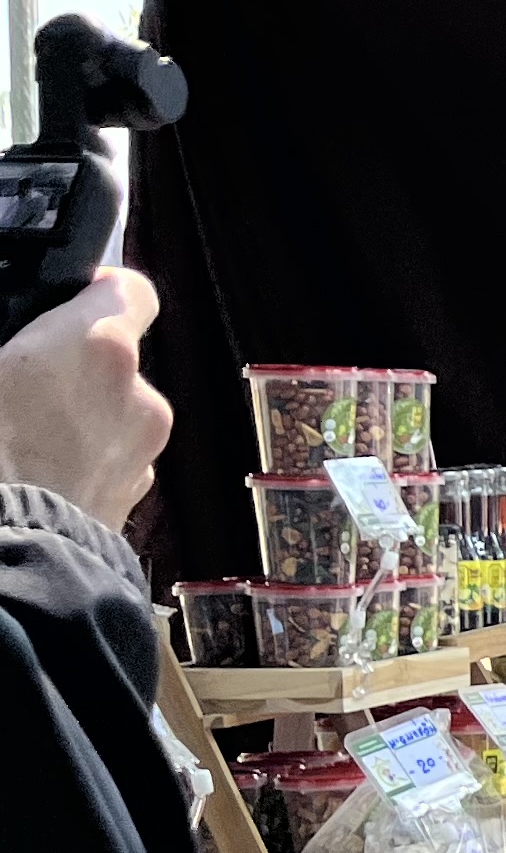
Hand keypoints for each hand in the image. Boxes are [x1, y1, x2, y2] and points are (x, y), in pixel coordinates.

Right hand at [0, 269, 171, 525]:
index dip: (97, 294)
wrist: (3, 560)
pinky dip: (77, 462)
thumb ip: (9, 346)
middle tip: (14, 383)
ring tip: (15, 439)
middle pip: (114, 363)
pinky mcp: (131, 503)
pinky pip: (107, 464)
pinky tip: (30, 476)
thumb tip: (13, 355)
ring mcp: (143, 455)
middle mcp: (140, 398)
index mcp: (99, 347)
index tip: (64, 302)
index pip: (129, 292)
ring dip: (74, 419)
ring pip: (112, 418)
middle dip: (70, 370)